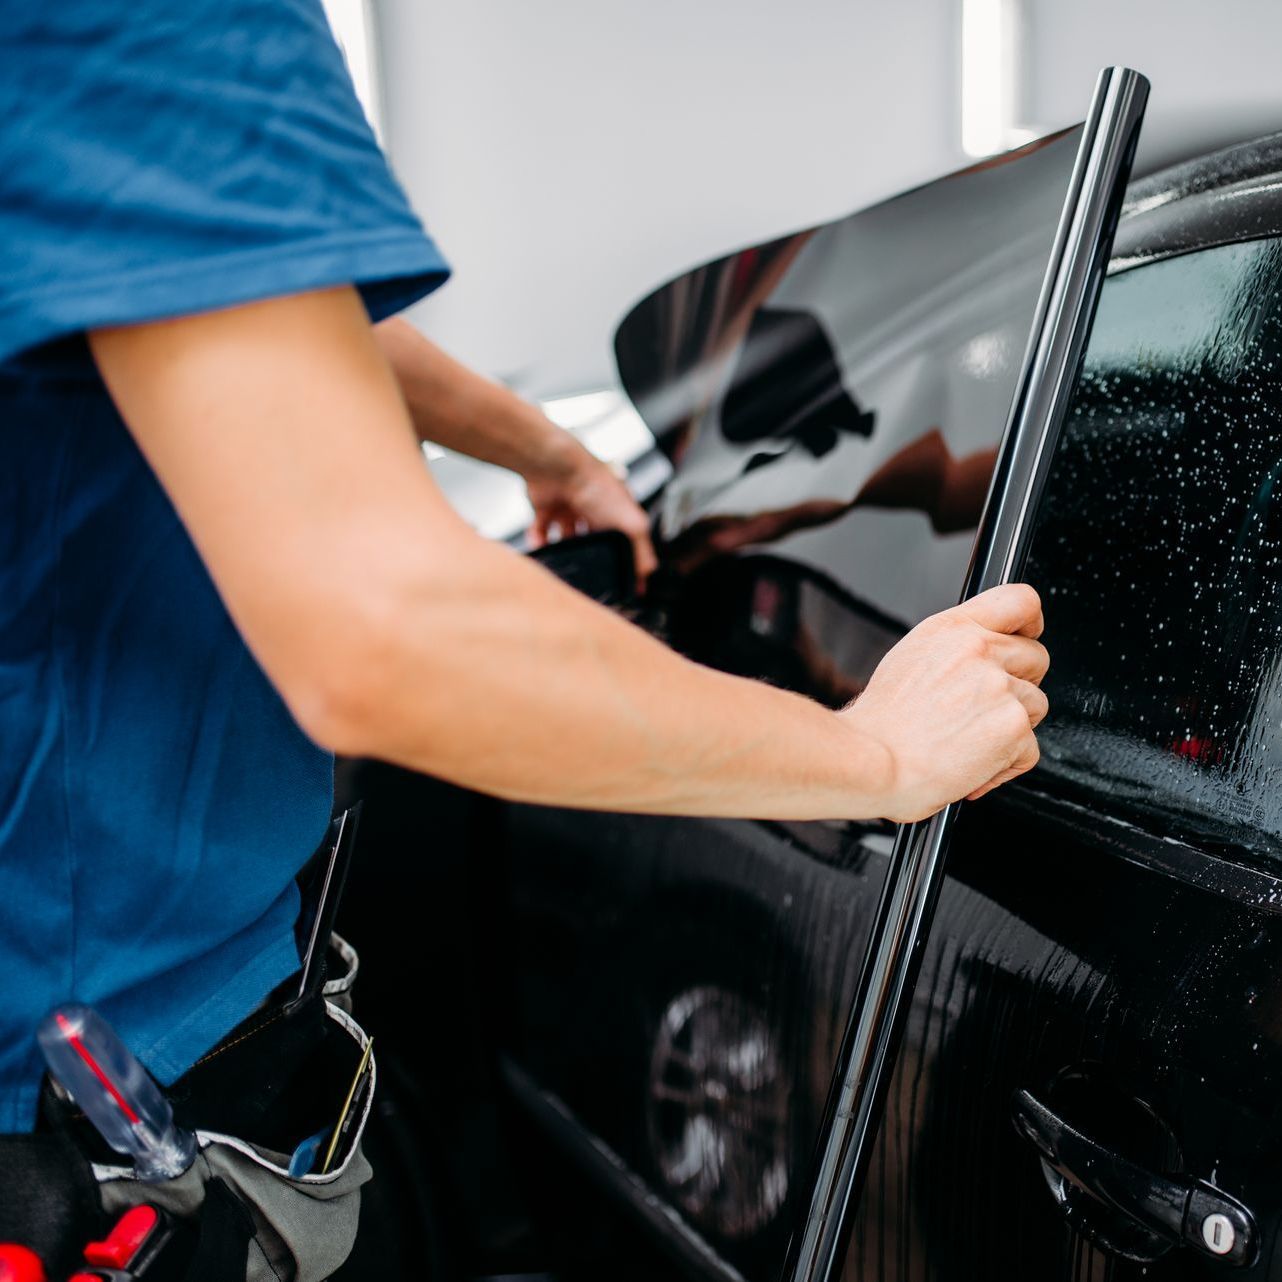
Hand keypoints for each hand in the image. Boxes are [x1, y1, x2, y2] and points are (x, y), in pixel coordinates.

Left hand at [525, 440, 658, 587]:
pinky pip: (541, 531)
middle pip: (594, 541)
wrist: (559, 467)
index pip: (624, 540)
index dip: (624, 559)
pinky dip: (539, 542)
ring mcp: (569, 508)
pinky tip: (542, 550)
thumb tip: (648, 573)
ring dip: (564, 551)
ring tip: (561, 564)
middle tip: (588, 574)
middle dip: (591, 557)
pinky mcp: (546, 508)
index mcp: (617, 510)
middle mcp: (594, 509)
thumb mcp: (631, 522)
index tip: (622, 583)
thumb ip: (641, 549)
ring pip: (566, 538)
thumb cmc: (597, 486)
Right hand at [841, 584, 1048, 821]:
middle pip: (1035, 657)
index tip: (1027, 636)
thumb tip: (982, 658)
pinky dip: (1005, 765)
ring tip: (968, 742)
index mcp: (951, 629)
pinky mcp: (1013, 726)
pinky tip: (971, 766)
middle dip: (1019, 685)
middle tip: (985, 709)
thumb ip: (953, 649)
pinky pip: (1029, 749)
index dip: (1030, 623)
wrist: (873, 763)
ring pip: (1035, 705)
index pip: (1018, 601)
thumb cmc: (880, 726)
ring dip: (1010, 728)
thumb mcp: (908, 661)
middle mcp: (979, 650)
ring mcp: (1000, 687)